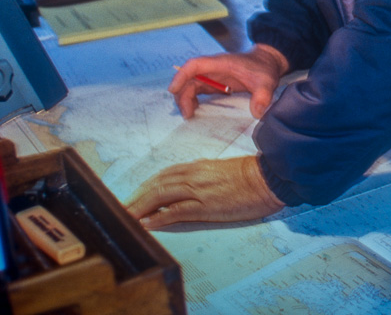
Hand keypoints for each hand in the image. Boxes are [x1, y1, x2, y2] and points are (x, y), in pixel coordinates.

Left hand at [125, 155, 284, 228]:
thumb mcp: (222, 171)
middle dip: (136, 197)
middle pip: (157, 184)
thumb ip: (203, 175)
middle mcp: (194, 175)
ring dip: (140, 206)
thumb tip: (189, 184)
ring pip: (161, 195)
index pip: (164, 175)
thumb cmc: (251, 175)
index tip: (134, 195)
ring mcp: (199, 190)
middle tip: (122, 208)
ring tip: (127, 216)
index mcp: (198, 167)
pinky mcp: (206, 205)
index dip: (146, 186)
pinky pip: (176, 210)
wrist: (269, 177)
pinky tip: (148, 223)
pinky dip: (159, 216)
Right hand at [170, 44, 289, 118]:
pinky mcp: (214, 83)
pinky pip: (197, 90)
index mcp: (221, 63)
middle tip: (186, 114)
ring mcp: (212, 76)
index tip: (173, 89)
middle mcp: (212, 69)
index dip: (181, 76)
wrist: (267, 63)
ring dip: (185, 99)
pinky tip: (194, 111)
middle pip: (188, 79)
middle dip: (182, 95)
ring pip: (190, 85)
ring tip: (189, 115)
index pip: (195, 65)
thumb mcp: (267, 82)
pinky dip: (192, 100)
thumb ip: (263, 96)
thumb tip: (257, 113)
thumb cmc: (264, 69)